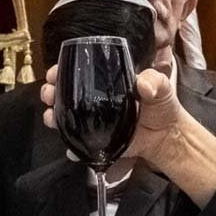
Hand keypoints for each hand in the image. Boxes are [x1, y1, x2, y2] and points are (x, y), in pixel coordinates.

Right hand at [42, 65, 184, 166]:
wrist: (167, 136)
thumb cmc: (162, 106)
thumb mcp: (162, 87)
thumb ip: (155, 81)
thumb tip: (143, 84)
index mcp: (107, 81)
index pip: (79, 71)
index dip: (62, 70)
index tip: (55, 72)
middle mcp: (96, 99)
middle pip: (64, 92)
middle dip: (50, 91)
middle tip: (49, 93)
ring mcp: (94, 119)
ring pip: (65, 115)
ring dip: (52, 115)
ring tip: (50, 116)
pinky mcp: (97, 139)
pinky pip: (78, 141)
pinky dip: (70, 145)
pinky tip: (68, 146)